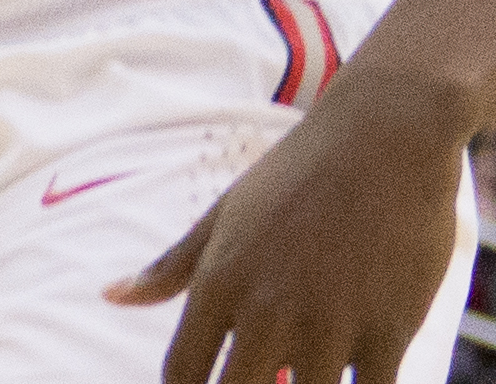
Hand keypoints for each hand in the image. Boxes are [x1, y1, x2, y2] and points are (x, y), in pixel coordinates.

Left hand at [107, 84, 461, 383]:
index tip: (215, 382)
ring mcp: (327, 324)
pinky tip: (361, 373)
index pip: (182, 375)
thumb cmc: (299, 174)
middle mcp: (266, 308)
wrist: (385, 137)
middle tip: (263, 372)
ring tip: (309, 365)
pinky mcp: (386, 334)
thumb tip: (109, 296)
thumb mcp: (227, 212)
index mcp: (220, 280)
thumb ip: (171, 266)